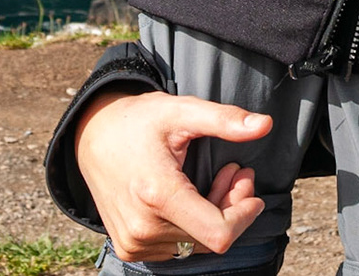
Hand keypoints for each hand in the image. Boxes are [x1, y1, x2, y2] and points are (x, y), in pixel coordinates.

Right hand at [74, 89, 270, 261]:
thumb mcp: (181, 111)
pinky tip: (196, 196)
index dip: (243, 216)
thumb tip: (265, 124)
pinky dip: (193, 224)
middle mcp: (143, 227)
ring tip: (220, 178)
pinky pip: (177, 246)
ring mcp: (134, 242)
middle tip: (237, 171)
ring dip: (215, 214)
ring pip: (196, 243)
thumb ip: (223, 119)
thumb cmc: (138, 121)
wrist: (92, 137)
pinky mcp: (129, 248)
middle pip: (210, 236)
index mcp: (158, 195)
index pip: (218, 233)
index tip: (251, 190)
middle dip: (233, 206)